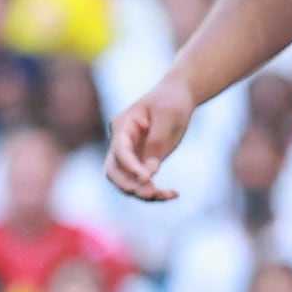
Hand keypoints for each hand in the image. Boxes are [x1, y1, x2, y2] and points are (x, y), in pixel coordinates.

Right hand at [105, 78, 196, 201]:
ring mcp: (131, 154)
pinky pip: (142, 182)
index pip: (119, 150)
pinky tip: (173, 194)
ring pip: (126, 181)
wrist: (178, 96)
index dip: (130, 166)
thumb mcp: (168, 115)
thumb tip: (149, 172)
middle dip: (128, 185)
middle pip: (113, 170)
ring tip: (168, 195)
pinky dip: (155, 191)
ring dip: (143, 192)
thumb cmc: (171, 100)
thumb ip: (156, 142)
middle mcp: (121, 142)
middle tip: (149, 194)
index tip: (147, 178)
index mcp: (123, 125)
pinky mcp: (143, 162)